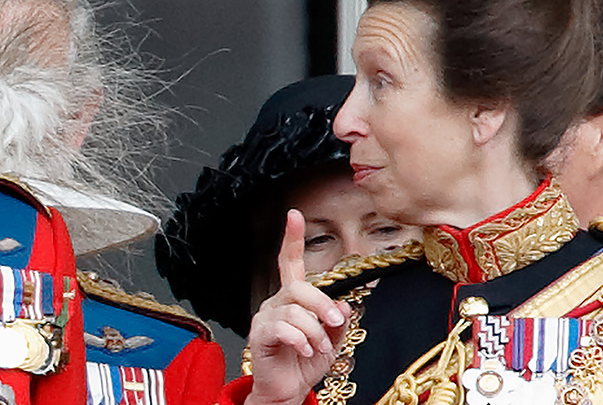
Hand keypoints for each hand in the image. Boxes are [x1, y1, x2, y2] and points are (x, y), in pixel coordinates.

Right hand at [245, 209, 352, 404]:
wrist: (288, 391)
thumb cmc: (305, 364)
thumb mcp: (332, 341)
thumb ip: (337, 321)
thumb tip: (344, 305)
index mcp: (293, 299)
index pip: (289, 262)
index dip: (292, 238)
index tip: (294, 215)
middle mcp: (276, 303)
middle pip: (299, 287)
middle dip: (322, 304)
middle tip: (336, 323)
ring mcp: (265, 318)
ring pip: (295, 311)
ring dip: (315, 331)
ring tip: (319, 347)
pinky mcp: (259, 335)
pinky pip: (283, 328)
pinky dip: (301, 340)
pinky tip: (306, 351)